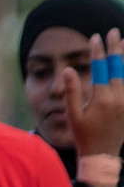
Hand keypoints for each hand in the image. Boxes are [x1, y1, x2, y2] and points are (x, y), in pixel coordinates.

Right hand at [63, 28, 123, 186]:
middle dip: (115, 48)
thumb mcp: (73, 115)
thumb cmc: (83, 135)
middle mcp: (118, 98)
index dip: (97, 52)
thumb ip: (72, 91)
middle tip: (113, 32)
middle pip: (118, 66)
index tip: (95, 37)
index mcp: (101, 99)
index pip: (100, 68)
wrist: (101, 153)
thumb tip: (67, 70)